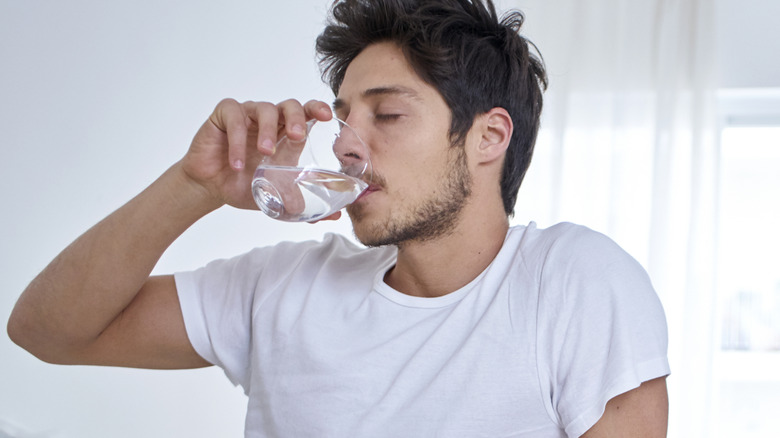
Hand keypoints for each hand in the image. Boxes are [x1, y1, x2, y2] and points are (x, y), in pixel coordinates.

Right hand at [180, 98, 332, 210]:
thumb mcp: (277, 195)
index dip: (317, 109)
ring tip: (265, 153)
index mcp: (286, 133)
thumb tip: (336, 215)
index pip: (306, 112)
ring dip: (267, 131)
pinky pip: (234, 118)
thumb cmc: (244, 184)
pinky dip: (237, 140)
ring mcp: (247, 115)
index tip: (326, 115)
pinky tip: (236, 163)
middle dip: (296, 118)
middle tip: (295, 137)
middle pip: (289, 105)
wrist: (210, 188)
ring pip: (264, 108)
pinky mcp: (223, 115)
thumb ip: (303, 201)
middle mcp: (269, 120)